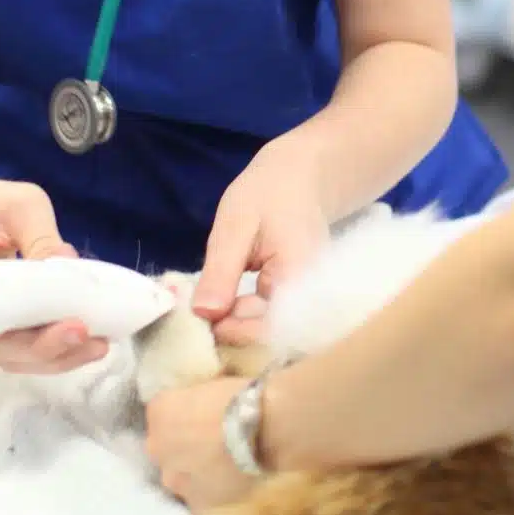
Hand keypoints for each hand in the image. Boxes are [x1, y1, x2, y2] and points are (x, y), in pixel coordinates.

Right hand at [0, 180, 108, 382]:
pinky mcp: (4, 327)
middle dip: (37, 345)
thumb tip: (70, 267)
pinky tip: (90, 348)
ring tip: (97, 346)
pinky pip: (25, 349)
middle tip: (80, 330)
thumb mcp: (20, 204)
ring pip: (12, 354)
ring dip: (54, 357)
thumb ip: (41, 235)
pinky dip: (57, 353)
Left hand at [146, 377, 255, 512]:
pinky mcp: (196, 502)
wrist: (265, 430)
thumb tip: (203, 405)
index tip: (205, 414)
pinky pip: (199, 495)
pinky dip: (211, 489)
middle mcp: (156, 447)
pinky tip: (231, 480)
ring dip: (194, 470)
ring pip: (178, 475)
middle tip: (213, 440)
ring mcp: (174, 478)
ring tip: (223, 464)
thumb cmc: (241, 397)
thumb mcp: (211, 384)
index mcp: (159, 410)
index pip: (164, 412)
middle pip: (166, 447)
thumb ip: (196, 399)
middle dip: (183, 445)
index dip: (185, 413)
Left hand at [192, 142, 332, 344]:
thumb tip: (204, 315)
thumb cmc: (269, 194)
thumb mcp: (236, 225)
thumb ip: (222, 270)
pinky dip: (248, 319)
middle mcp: (313, 297)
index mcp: (300, 277)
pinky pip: (274, 322)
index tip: (203, 319)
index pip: (271, 328)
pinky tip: (229, 305)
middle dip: (234, 332)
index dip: (235, 332)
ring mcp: (310, 302)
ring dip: (239, 327)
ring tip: (212, 307)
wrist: (303, 178)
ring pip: (273, 332)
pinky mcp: (300, 303)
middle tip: (200, 314)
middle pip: (273, 336)